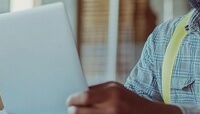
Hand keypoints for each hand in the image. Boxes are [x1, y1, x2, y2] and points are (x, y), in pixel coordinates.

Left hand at [66, 81, 181, 113]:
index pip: (84, 96)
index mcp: (112, 92)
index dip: (73, 100)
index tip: (69, 102)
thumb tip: (78, 94)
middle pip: (82, 110)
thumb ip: (98, 90)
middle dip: (74, 111)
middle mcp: (112, 106)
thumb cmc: (130, 101)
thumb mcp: (116, 89)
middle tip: (71, 110)